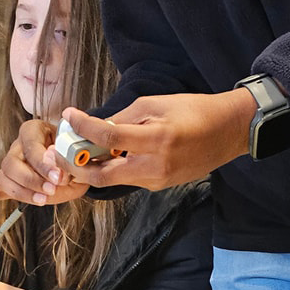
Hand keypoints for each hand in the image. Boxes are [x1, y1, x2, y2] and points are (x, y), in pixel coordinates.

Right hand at [0, 119, 87, 206]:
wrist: (80, 164)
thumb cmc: (76, 153)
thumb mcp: (76, 152)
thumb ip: (66, 157)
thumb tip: (52, 162)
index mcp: (34, 131)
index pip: (29, 145)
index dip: (42, 163)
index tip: (58, 177)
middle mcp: (19, 146)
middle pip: (11, 162)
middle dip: (31, 179)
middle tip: (50, 190)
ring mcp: (14, 164)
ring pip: (4, 177)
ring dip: (21, 191)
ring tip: (42, 200)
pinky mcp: (15, 183)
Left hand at [56, 89, 256, 190]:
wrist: (230, 131)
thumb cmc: (194, 110)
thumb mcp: (155, 103)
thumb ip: (123, 117)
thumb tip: (95, 126)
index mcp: (157, 140)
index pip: (109, 138)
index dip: (83, 127)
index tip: (68, 116)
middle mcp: (156, 166)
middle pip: (102, 176)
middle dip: (75, 166)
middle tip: (59, 153)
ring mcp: (158, 180)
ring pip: (112, 180)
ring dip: (90, 168)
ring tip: (76, 151)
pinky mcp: (160, 185)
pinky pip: (127, 179)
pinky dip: (110, 169)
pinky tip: (102, 155)